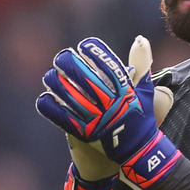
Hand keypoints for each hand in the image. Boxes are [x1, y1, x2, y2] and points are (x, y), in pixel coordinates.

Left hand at [36, 37, 180, 189]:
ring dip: (58, 84)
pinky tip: (45, 98)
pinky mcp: (86, 134)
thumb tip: (140, 39)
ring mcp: (98, 120)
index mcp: (126, 92)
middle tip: (61, 56)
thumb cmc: (140, 115)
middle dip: (71, 65)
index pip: (110, 67)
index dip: (96, 53)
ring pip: (73, 98)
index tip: (84, 45)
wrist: (138, 150)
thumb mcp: (144, 89)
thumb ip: (141, 63)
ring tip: (50, 75)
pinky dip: (52, 108)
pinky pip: (64, 119)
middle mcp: (112, 105)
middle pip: (87, 80)